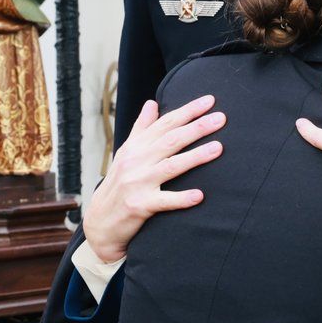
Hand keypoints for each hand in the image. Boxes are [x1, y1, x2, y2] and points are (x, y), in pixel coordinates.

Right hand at [83, 95, 225, 262]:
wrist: (100, 222)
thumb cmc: (119, 184)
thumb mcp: (126, 153)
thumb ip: (141, 129)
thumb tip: (151, 103)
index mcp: (135, 147)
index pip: (165, 123)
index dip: (187, 111)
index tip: (210, 100)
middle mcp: (136, 161)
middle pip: (171, 140)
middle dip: (197, 127)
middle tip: (221, 118)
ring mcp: (137, 183)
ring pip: (171, 166)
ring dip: (196, 156)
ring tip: (219, 148)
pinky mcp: (140, 205)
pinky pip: (164, 201)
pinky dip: (181, 198)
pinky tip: (200, 195)